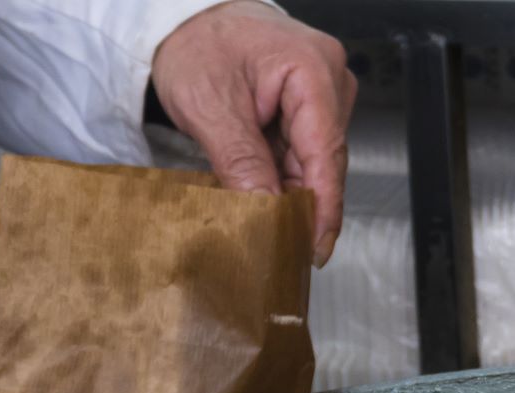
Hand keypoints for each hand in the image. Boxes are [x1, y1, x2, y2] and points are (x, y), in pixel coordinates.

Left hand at [152, 0, 356, 264]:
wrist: (186, 19)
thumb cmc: (198, 42)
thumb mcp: (210, 106)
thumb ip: (242, 162)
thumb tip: (265, 210)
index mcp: (312, 69)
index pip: (326, 153)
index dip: (322, 208)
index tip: (314, 247)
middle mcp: (328, 78)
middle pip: (324, 162)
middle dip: (301, 204)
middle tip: (276, 244)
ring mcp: (323, 91)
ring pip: (313, 162)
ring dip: (288, 190)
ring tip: (259, 214)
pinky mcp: (310, 105)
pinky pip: (302, 153)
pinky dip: (282, 176)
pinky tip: (262, 189)